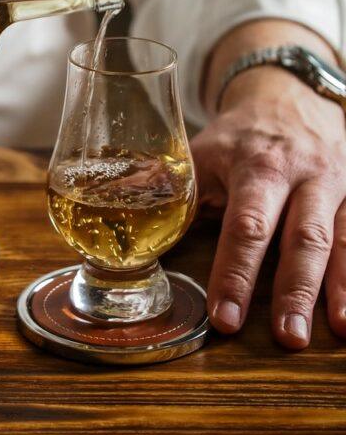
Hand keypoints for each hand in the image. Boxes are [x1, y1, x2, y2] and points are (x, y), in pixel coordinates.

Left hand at [193, 64, 345, 348]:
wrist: (289, 96)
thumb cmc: (238, 136)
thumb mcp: (200, 154)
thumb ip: (165, 188)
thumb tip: (112, 212)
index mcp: (258, 167)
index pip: (246, 226)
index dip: (235, 272)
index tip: (225, 316)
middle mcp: (305, 176)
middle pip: (302, 238)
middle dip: (294, 290)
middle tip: (287, 338)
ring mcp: (339, 186)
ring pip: (343, 241)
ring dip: (339, 289)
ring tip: (337, 332)